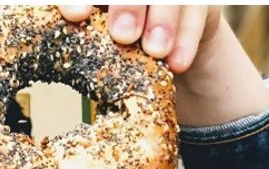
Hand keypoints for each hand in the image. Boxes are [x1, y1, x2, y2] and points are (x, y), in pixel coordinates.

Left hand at [58, 5, 220, 72]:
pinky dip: (187, 37)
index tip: (75, 16)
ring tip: (155, 51)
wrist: (166, 50)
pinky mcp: (199, 1)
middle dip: (128, 6)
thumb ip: (84, 30)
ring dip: (163, 20)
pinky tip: (177, 63)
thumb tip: (68, 31)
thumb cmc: (117, 40)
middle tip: (123, 36)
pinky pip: (197, 11)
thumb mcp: (96, 38)